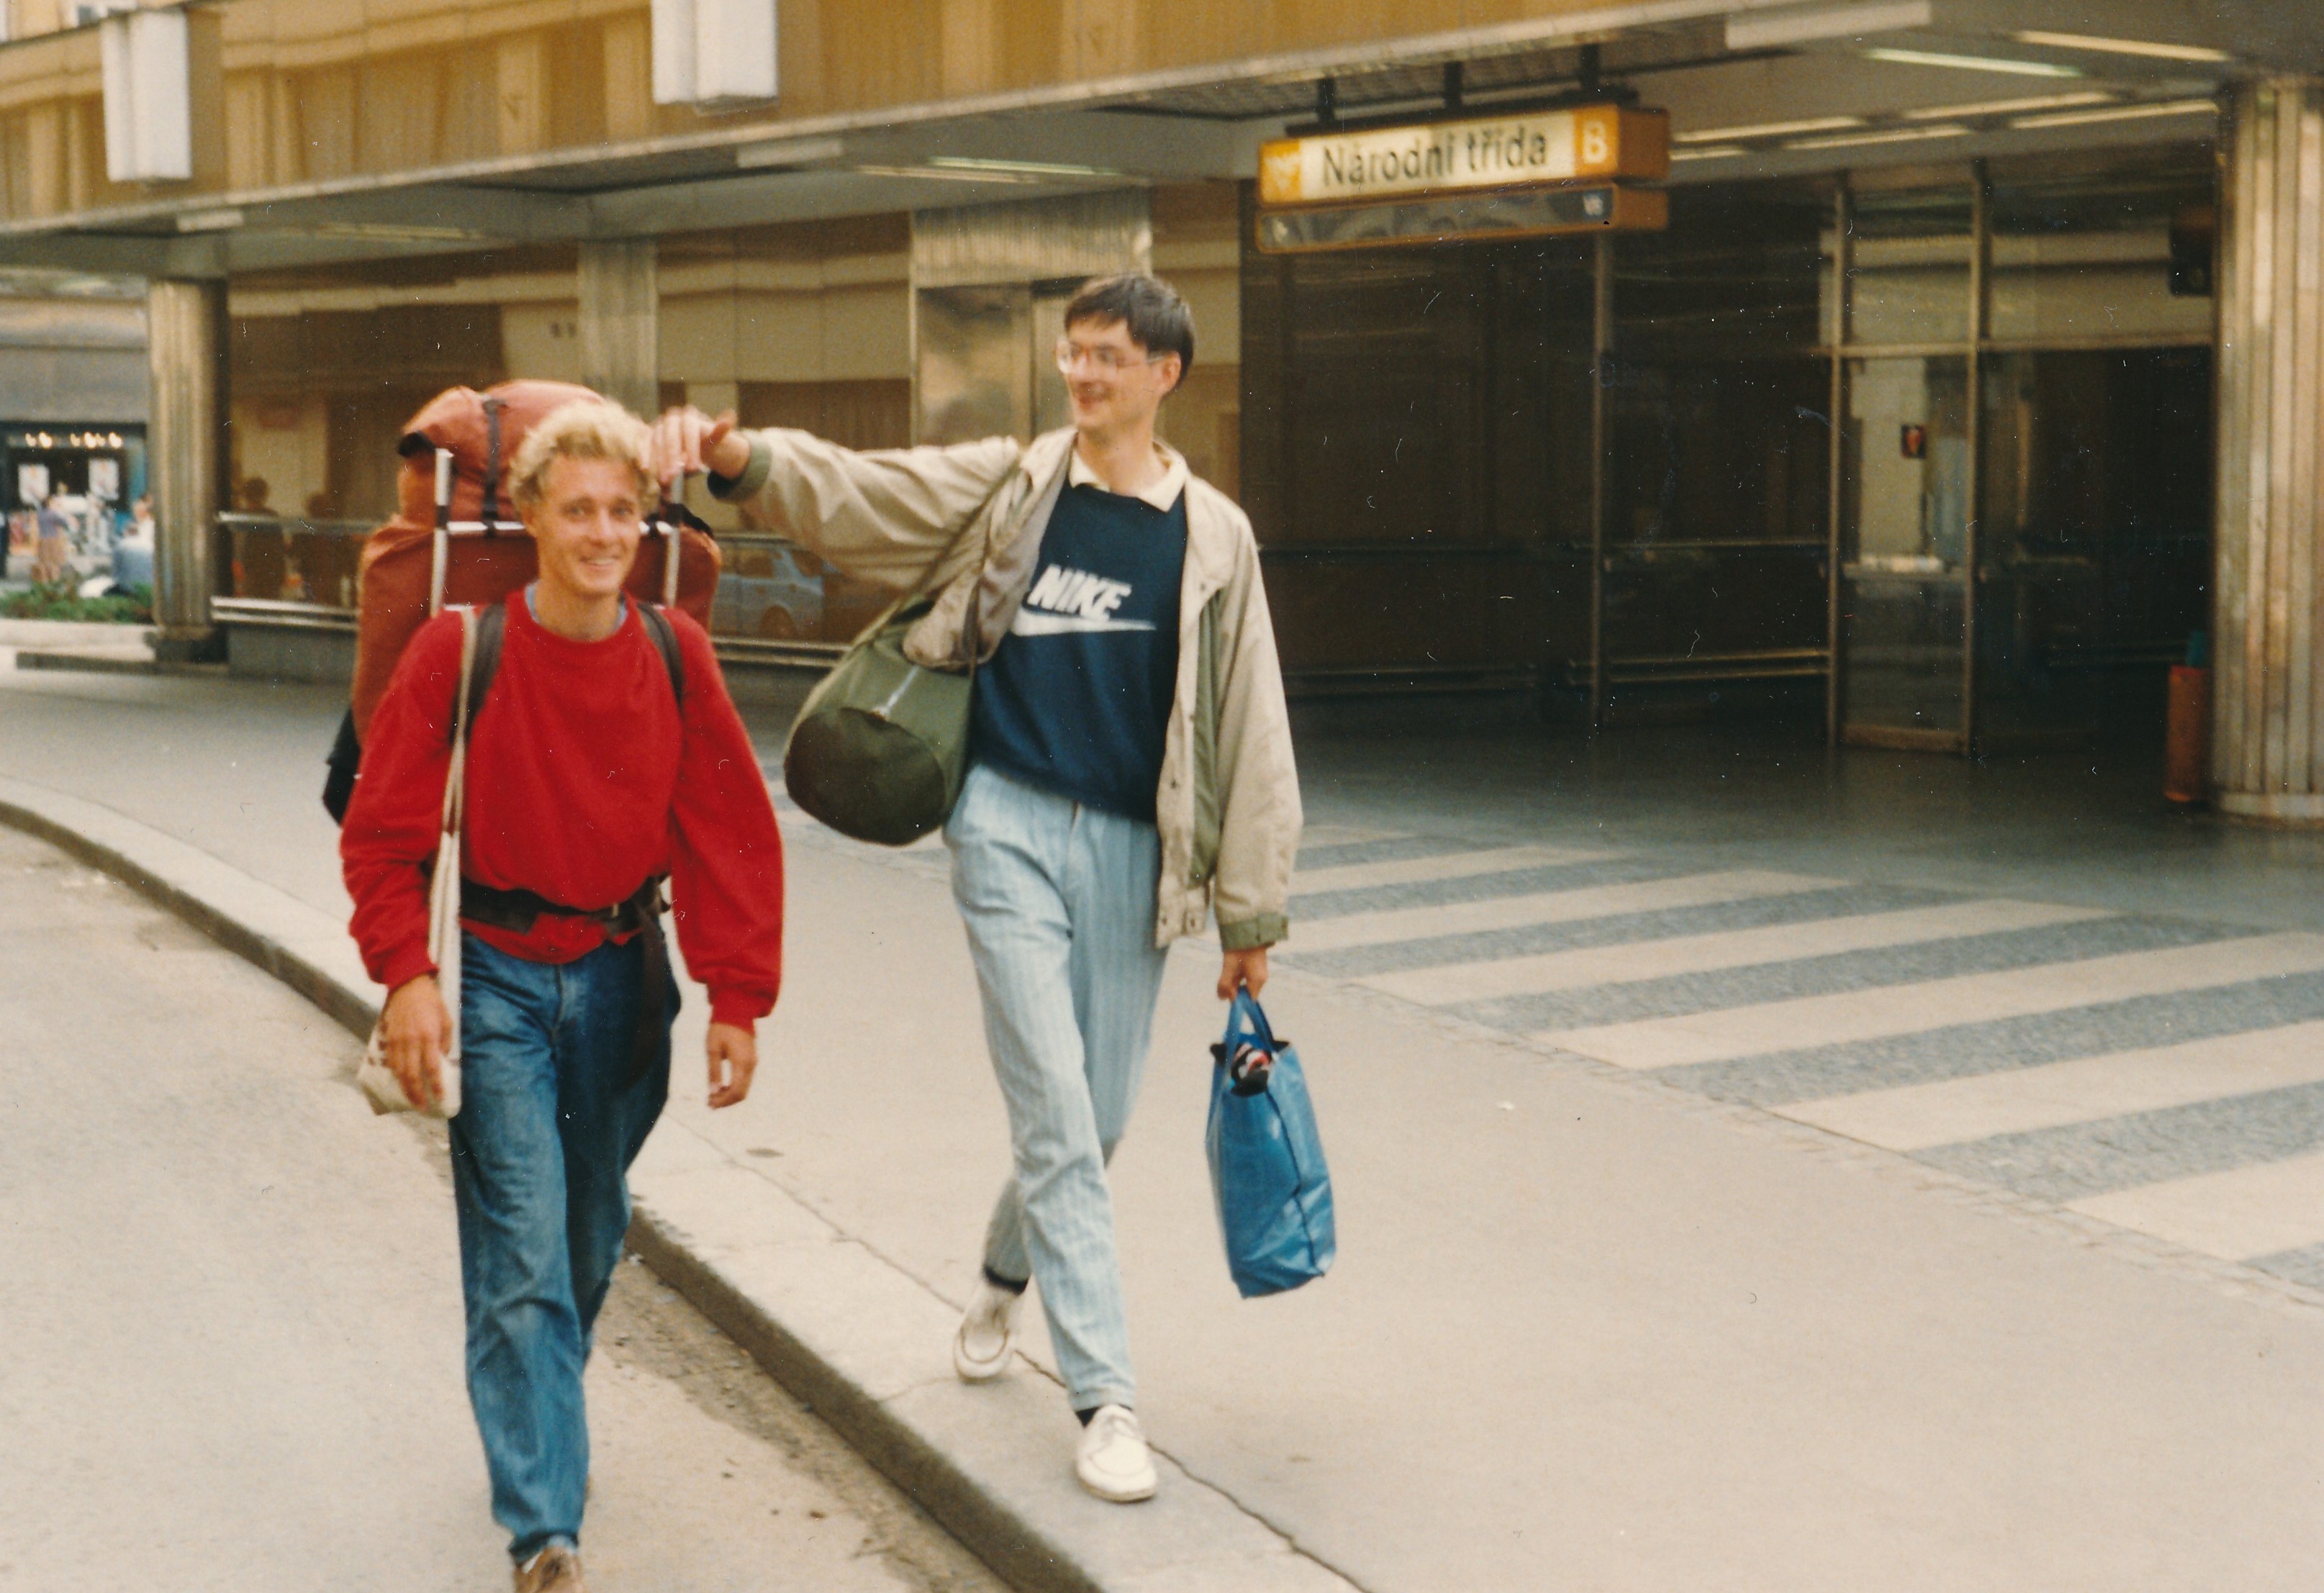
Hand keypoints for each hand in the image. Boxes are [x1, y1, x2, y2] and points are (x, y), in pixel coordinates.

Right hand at [382, 974, 451, 1109]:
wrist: (408, 985)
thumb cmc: (432, 1002)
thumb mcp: (447, 1020)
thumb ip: (446, 1042)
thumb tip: (442, 1060)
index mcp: (428, 1036)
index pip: (433, 1068)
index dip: (436, 1086)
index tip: (440, 1099)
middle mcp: (411, 1041)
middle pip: (412, 1075)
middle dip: (417, 1094)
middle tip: (422, 1108)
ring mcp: (397, 1041)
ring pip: (399, 1071)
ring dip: (405, 1089)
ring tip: (411, 1101)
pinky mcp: (388, 1039)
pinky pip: (391, 1062)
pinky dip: (395, 1075)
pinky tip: (400, 1083)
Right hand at [650, 405, 748, 485]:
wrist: (692, 439)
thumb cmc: (704, 439)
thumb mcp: (715, 437)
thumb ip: (720, 430)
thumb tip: (730, 415)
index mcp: (689, 416)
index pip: (690, 433)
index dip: (692, 450)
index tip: (695, 468)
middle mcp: (672, 418)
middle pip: (672, 438)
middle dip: (673, 458)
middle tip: (676, 476)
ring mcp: (659, 425)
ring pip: (657, 443)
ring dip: (660, 461)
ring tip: (665, 479)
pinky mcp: (649, 434)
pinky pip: (644, 443)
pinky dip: (644, 455)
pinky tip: (645, 468)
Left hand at [707, 1020, 757, 1108]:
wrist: (736, 1010)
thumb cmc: (721, 1028)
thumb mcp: (713, 1050)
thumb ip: (714, 1072)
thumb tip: (713, 1091)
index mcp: (742, 1063)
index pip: (735, 1091)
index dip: (723, 1101)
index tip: (710, 1104)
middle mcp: (750, 1065)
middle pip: (741, 1093)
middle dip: (726, 1101)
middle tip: (710, 1104)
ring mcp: (753, 1062)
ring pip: (744, 1088)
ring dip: (729, 1095)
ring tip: (713, 1096)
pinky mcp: (751, 1060)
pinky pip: (745, 1080)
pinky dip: (734, 1087)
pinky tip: (722, 1087)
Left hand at [1217, 946, 1269, 1000]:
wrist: (1248, 928)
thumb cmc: (1239, 947)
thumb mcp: (1229, 965)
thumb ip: (1225, 983)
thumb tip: (1223, 998)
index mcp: (1258, 980)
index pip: (1249, 999)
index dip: (1237, 1001)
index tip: (1226, 997)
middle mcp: (1261, 978)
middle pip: (1246, 992)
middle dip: (1233, 991)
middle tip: (1221, 988)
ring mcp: (1259, 972)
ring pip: (1245, 983)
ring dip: (1233, 984)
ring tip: (1223, 980)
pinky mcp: (1256, 966)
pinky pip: (1247, 976)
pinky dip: (1237, 977)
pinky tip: (1228, 974)